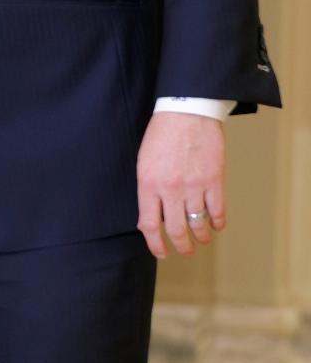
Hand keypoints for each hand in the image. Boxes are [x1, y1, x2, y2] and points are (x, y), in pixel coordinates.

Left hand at [136, 112, 225, 257]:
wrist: (186, 110)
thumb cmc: (162, 133)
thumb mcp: (144, 161)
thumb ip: (147, 189)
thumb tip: (150, 218)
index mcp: (148, 183)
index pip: (149, 224)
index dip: (155, 244)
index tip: (161, 252)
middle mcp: (170, 188)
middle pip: (176, 230)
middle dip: (181, 246)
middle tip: (184, 250)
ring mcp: (194, 185)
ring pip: (198, 225)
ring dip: (201, 237)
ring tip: (201, 239)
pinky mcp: (214, 180)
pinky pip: (217, 212)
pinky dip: (217, 223)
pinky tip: (215, 224)